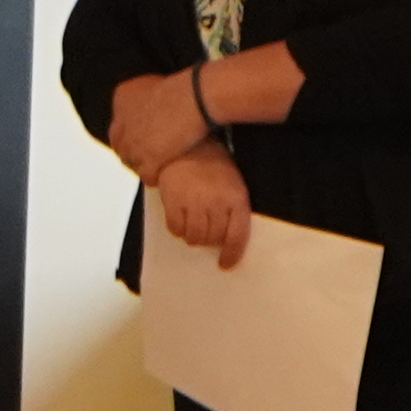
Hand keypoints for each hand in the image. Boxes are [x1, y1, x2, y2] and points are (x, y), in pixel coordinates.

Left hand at [101, 68, 214, 181]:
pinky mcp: (149, 158)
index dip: (130, 134)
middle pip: (120, 144)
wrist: (196, 97)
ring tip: (155, 165)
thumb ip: (147, 97)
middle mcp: (122, 122)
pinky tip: (161, 175)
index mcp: (122, 98)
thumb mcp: (156, 84)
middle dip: (132, 151)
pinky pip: (146, 175)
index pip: (118, 122)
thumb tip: (153, 105)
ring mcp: (134, 142)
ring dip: (141, 164)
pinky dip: (153, 177)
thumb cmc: (187, 88)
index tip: (140, 137)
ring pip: (130, 162)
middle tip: (146, 154)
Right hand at [150, 145, 252, 260]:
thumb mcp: (233, 183)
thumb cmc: (212, 165)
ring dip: (194, 237)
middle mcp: (217, 203)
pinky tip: (180, 221)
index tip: (225, 264)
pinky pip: (175, 228)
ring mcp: (194, 203)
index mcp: (236, 198)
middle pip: (213, 238)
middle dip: (210, 241)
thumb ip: (233, 208)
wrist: (186, 146)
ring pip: (194, 237)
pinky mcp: (173, 201)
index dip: (232, 254)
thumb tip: (226, 238)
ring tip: (193, 227)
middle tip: (207, 234)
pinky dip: (178, 231)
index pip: (237, 235)